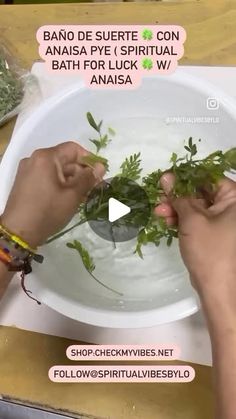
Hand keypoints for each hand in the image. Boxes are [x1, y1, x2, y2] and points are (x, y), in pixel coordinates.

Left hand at [1, 142, 104, 247]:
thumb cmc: (48, 211)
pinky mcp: (25, 183)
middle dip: (82, 172)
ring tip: (84, 196)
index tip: (100, 174)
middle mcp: (35, 159)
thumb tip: (101, 166)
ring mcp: (28, 171)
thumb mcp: (73, 195)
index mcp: (46, 157)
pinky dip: (60, 184)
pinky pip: (47, 177)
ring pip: (57, 170)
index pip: (74, 149)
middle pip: (65, 159)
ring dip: (72, 180)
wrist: (18, 232)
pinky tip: (70, 198)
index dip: (90, 159)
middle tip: (95, 188)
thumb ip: (88, 178)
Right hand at [155, 173, 235, 300]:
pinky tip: (166, 220)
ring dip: (176, 207)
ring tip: (159, 212)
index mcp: (233, 199)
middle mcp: (230, 207)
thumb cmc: (209, 250)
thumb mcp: (192, 219)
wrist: (216, 286)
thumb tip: (167, 177)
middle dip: (178, 195)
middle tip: (159, 198)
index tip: (165, 180)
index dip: (186, 177)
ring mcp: (222, 220)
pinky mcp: (213, 231)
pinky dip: (181, 218)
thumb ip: (179, 196)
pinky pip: (196, 218)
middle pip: (200, 191)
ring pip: (195, 205)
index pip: (208, 177)